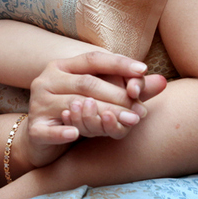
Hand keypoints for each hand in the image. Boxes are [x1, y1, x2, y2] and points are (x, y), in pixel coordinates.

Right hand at [25, 52, 166, 167]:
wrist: (41, 139)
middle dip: (117, 97)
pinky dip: (63, 132)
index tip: (143, 70)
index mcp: (62, 66)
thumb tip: (162, 82)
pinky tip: (76, 135)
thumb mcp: (101, 98)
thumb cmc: (77, 112)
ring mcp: (38, 102)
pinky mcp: (34, 127)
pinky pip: (49, 130)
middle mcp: (47, 79)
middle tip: (140, 110)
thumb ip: (128, 89)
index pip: (93, 59)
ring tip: (128, 123)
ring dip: (102, 115)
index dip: (118, 63)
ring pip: (73, 106)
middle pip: (86, 84)